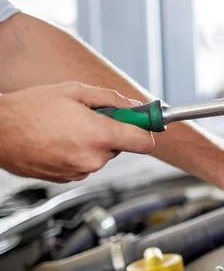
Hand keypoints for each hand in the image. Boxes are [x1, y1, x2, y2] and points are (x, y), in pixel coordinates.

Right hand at [0, 82, 154, 182]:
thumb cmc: (30, 109)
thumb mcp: (75, 92)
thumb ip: (111, 99)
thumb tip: (134, 106)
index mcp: (99, 136)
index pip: (144, 143)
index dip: (147, 130)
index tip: (145, 122)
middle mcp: (93, 158)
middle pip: (122, 146)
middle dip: (113, 130)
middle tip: (92, 115)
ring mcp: (80, 171)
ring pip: (102, 154)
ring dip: (94, 140)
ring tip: (69, 126)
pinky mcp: (68, 178)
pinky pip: (86, 162)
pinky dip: (80, 151)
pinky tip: (60, 139)